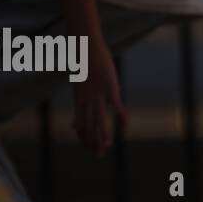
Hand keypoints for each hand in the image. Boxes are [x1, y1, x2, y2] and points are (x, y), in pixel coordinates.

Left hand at [71, 38, 126, 157]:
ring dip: (103, 134)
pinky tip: (125, 127)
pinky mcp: (110, 87)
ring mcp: (98, 94)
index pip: (80, 124)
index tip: (89, 150)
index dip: (84, 139)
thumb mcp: (79, 81)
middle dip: (93, 142)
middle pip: (90, 125)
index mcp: (79, 99)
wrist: (84, 45)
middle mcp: (87, 99)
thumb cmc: (82, 61)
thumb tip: (76, 105)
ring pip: (100, 118)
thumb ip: (80, 98)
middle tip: (98, 156)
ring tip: (106, 147)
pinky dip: (121, 117)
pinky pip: (116, 105)